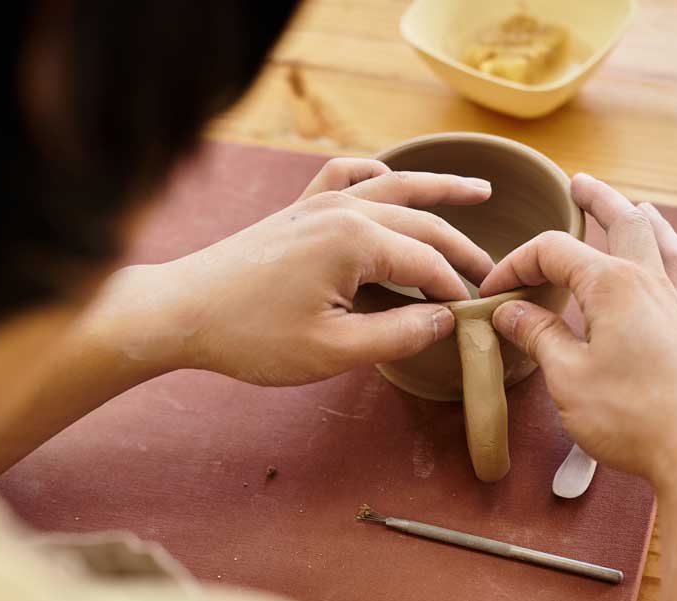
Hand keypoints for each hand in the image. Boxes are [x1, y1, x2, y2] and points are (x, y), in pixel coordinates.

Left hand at [99, 158, 493, 384]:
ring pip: (394, 186)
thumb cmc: (253, 336)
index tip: (478, 317)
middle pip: (422, 222)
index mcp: (357, 241)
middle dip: (461, 249)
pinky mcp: (298, 209)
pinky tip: (386, 178)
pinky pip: (345, 177)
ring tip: (479, 191)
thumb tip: (445, 320)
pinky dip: (374, 174)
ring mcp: (318, 203)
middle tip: (493, 272)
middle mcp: (344, 210)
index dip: (457, 292)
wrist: (183, 311)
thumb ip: (398, 335)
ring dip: (438, 190)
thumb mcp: (334, 349)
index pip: (428, 264)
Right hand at [480, 173, 676, 484]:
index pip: (555, 251)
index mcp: (613, 284)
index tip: (491, 292)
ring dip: (650, 224)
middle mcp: (652, 285)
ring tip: (642, 209)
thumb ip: (538, 336)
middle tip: (580, 184)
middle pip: (626, 224)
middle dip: (599, 201)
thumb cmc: (630, 415)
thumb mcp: (566, 375)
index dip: (516, 264)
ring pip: (669, 250)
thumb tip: (510, 311)